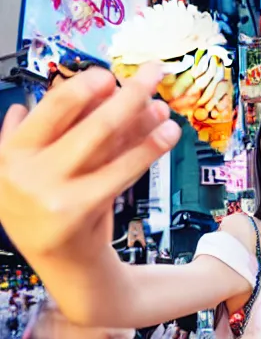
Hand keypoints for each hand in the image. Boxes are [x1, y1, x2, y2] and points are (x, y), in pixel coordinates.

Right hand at [0, 63, 180, 266]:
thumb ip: (60, 128)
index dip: (84, 87)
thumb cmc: (51, 204)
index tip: (109, 76)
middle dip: (128, 93)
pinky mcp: (81, 211)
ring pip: (109, 143)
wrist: (61, 263)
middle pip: (89, 122)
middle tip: (153, 74)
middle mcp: (26, 172)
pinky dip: (148, 148)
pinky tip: (167, 134)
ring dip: (143, 119)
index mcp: (11, 152)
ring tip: (164, 107)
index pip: (52, 108)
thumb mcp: (39, 165)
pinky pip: (122, 171)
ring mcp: (53, 194)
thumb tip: (98, 90)